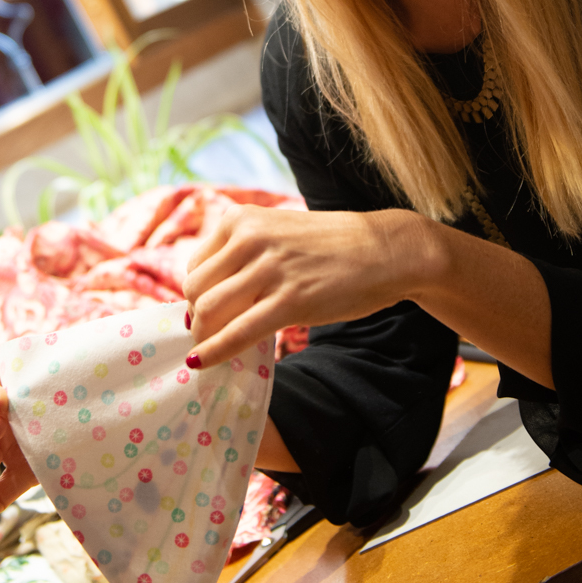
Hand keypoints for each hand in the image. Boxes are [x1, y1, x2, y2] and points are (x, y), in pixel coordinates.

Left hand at [184, 205, 430, 367]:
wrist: (385, 250)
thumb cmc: (331, 246)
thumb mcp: (277, 233)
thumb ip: (243, 255)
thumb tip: (204, 296)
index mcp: (241, 218)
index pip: (196, 265)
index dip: (197, 296)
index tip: (207, 314)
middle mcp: (249, 237)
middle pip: (195, 289)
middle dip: (198, 318)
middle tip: (211, 336)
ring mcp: (269, 268)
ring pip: (208, 310)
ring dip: (205, 336)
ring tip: (213, 349)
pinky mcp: (290, 300)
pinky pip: (238, 332)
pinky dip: (215, 352)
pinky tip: (203, 364)